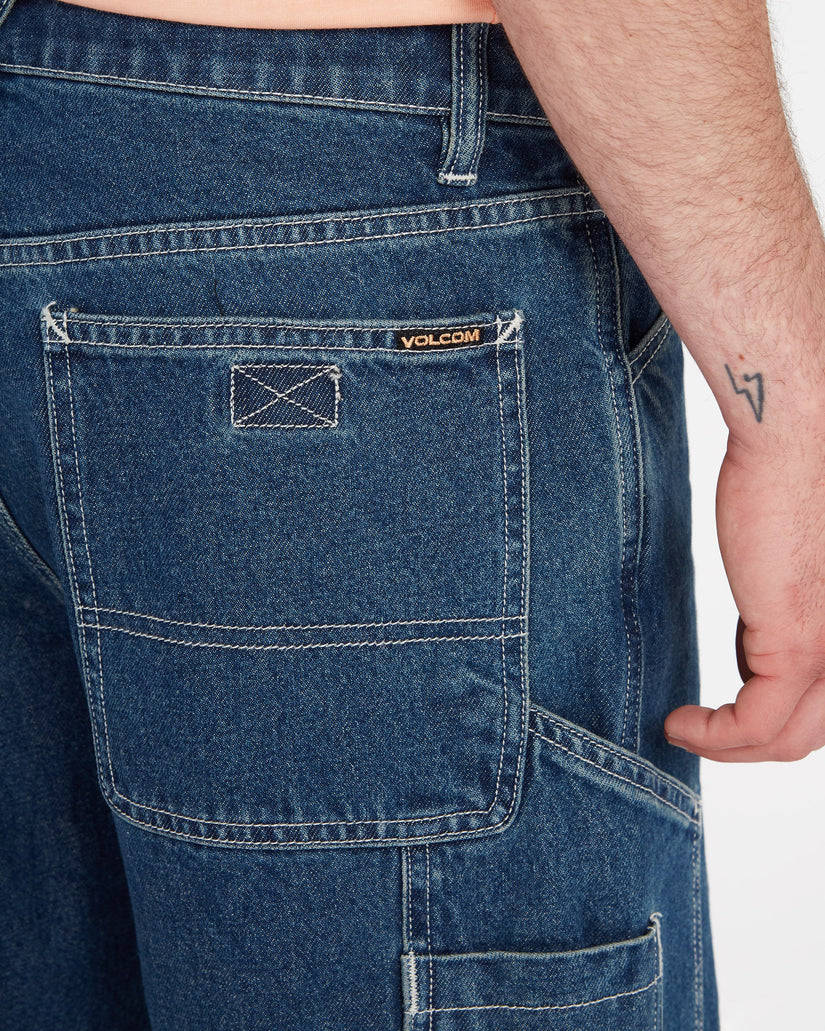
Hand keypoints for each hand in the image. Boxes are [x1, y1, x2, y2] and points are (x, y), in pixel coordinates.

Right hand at [664, 434, 824, 761]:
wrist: (797, 438)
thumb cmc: (794, 482)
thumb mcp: (793, 567)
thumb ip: (784, 613)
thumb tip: (757, 640)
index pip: (824, 708)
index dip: (774, 724)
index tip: (724, 713)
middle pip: (810, 735)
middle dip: (751, 747)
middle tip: (701, 733)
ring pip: (786, 739)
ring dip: (726, 749)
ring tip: (684, 731)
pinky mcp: (799, 641)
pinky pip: (755, 721)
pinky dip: (713, 736)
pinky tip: (679, 723)